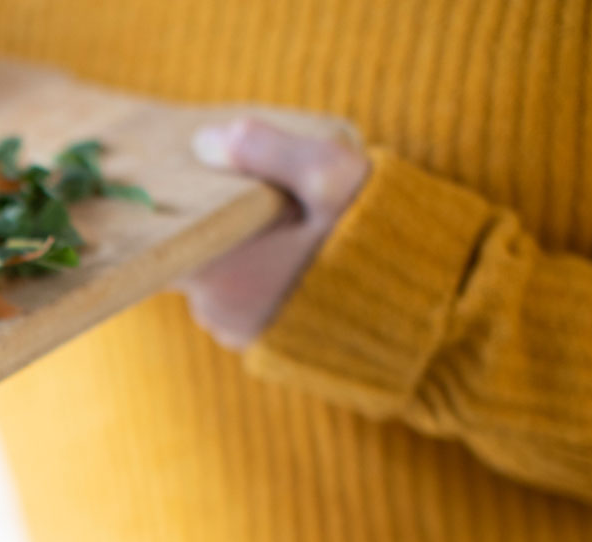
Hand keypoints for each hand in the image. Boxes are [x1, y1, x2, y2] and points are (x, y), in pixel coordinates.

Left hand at [180, 119, 370, 349]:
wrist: (430, 315)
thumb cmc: (380, 241)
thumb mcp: (332, 177)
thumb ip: (268, 150)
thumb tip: (206, 142)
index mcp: (216, 269)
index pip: (161, 237)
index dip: (170, 209)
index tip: (188, 181)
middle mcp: (216, 310)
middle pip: (192, 253)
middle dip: (213, 225)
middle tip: (252, 194)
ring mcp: (240, 333)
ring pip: (217, 279)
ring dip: (239, 252)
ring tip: (280, 222)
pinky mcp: (265, 348)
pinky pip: (244, 303)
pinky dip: (259, 279)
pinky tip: (293, 255)